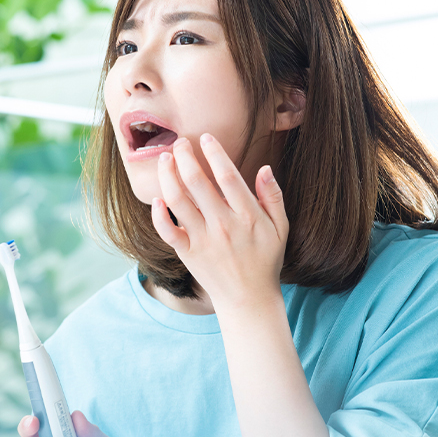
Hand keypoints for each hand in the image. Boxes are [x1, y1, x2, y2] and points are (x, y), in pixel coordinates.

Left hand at [151, 134, 288, 311]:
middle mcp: (223, 225)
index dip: (215, 153)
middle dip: (185, 156)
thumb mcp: (280, 228)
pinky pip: (167, 231)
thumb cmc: (265, 260)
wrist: (248, 299)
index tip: (206, 138)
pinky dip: (158, 214)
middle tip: (179, 142)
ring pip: (178, 200)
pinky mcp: (188, 253)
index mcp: (248, 216)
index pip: (227, 175)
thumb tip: (264, 168)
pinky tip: (156, 199)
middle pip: (197, 182)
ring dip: (167, 175)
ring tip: (165, 159)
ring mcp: (203, 239)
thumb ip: (273, 197)